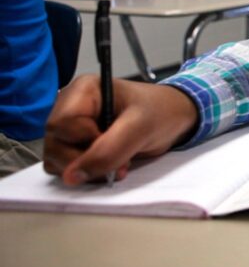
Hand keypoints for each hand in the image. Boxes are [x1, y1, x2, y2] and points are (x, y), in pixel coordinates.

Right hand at [43, 75, 198, 185]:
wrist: (175, 118)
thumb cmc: (161, 111)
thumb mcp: (140, 127)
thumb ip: (108, 150)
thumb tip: (72, 175)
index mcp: (84, 91)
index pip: (61, 124)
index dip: (83, 140)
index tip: (111, 142)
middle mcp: (71, 107)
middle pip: (55, 143)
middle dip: (86, 160)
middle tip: (119, 162)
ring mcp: (71, 127)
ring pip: (56, 159)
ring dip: (87, 170)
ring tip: (118, 163)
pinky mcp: (76, 144)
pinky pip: (66, 167)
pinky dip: (87, 173)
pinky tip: (111, 165)